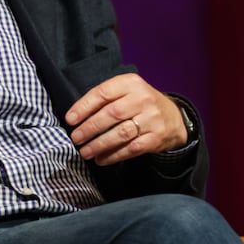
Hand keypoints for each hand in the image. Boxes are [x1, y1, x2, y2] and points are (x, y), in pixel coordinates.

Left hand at [65, 73, 187, 165]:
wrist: (174, 118)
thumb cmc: (140, 104)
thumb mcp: (126, 91)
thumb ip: (105, 99)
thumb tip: (76, 116)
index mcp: (131, 83)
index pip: (103, 93)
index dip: (83, 107)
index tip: (70, 119)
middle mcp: (142, 99)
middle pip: (111, 114)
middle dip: (89, 128)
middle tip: (75, 138)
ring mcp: (151, 119)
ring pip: (120, 133)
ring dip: (99, 144)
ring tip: (85, 152)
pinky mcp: (156, 138)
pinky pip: (131, 148)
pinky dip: (113, 155)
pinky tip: (101, 159)